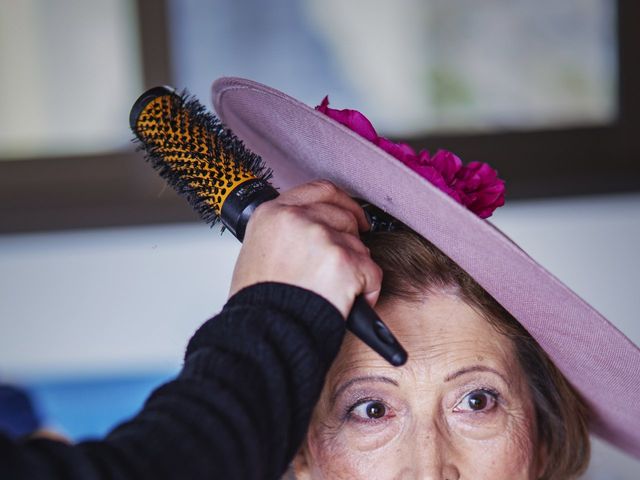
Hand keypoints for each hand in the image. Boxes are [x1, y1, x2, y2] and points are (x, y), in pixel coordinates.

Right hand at [228, 180, 382, 317]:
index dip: (343, 203)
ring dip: (356, 270)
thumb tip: (314, 231)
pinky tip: (348, 302)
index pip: (320, 191)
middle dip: (351, 241)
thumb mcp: (259, 252)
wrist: (262, 334)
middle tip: (345, 264)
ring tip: (334, 292)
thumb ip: (285, 233)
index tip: (354, 215)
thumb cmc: (258, 304)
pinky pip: (372, 273)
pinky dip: (367, 291)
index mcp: (272, 213)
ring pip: (359, 246)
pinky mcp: (344, 262)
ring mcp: (322, 238)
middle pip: (345, 217)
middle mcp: (296, 219)